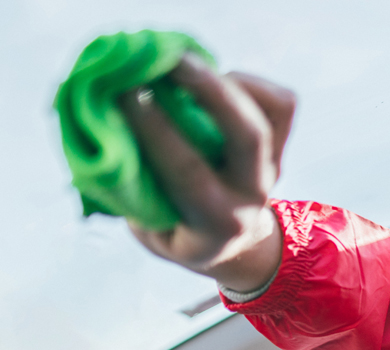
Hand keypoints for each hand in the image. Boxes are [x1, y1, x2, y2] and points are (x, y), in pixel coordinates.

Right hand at [119, 54, 295, 291]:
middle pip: (247, 136)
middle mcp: (252, 195)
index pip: (189, 172)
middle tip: (168, 60)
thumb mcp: (149, 225)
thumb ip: (131, 183)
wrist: (232, 245)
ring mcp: (272, 168)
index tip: (123, 93)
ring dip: (224, 81)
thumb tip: (104, 121)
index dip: (155, 130)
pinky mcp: (281, 147)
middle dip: (208, 92)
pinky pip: (281, 104)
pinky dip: (248, 82)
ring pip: (269, 115)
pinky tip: (214, 78)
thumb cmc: (174, 227)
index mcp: (216, 222)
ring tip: (180, 59)